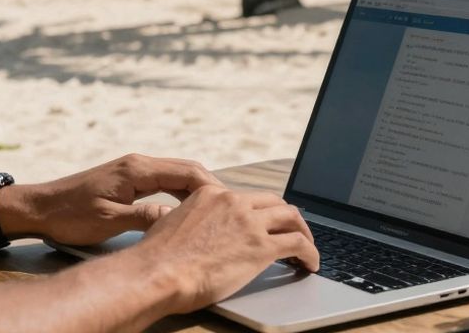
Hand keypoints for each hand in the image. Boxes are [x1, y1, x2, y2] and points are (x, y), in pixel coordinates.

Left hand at [4, 154, 221, 245]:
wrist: (40, 207)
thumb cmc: (70, 215)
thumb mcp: (108, 221)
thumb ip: (145, 217)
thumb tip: (178, 220)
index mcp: (137, 170)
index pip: (186, 172)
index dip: (210, 188)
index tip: (226, 205)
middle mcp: (139, 163)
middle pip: (186, 168)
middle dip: (209, 187)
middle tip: (228, 209)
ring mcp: (134, 168)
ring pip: (176, 173)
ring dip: (196, 189)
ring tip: (214, 210)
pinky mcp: (129, 177)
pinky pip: (164, 179)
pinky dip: (181, 190)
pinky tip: (187, 208)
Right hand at [133, 186, 319, 312]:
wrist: (157, 273)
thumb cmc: (157, 260)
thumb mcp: (173, 225)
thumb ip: (193, 223)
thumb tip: (200, 237)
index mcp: (211, 195)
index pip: (247, 198)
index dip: (261, 211)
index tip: (266, 222)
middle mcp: (233, 202)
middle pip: (274, 202)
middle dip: (288, 217)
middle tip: (294, 231)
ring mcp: (249, 222)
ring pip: (291, 218)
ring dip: (304, 232)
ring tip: (308, 248)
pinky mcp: (261, 246)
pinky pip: (298, 245)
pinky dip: (310, 253)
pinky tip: (311, 264)